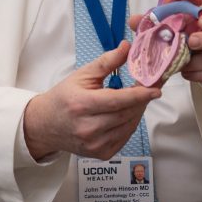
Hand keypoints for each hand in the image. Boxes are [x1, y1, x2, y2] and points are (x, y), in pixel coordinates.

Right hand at [23, 40, 161, 160]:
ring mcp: (95, 144)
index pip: (117, 101)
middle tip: (149, 88)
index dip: (139, 95)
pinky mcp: (101, 154)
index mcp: (82, 105)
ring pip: (129, 126)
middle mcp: (88, 128)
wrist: (46, 125)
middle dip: (142, 100)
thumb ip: (107, 61)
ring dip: (137, 111)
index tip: (155, 89)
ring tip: (136, 99)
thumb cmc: (64, 97)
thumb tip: (127, 47)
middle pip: (126, 113)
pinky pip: (125, 137)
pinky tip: (126, 113)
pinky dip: (130, 123)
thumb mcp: (82, 75)